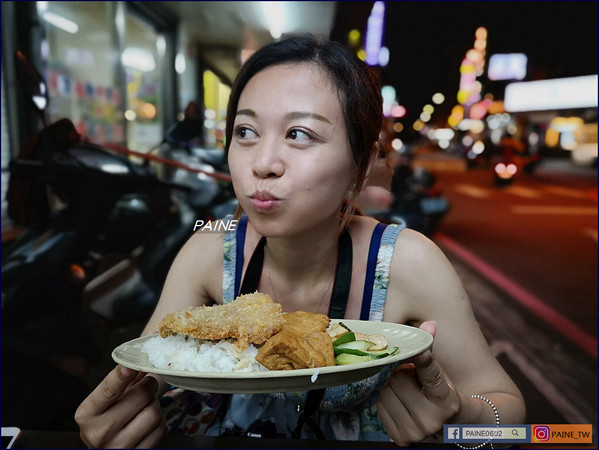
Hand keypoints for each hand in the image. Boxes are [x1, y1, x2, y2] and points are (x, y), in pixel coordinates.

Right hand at [74, 365, 166, 447]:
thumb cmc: (108, 421)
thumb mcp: (108, 400)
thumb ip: (124, 380)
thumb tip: (144, 361)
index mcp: (87, 413)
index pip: (107, 391)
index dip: (120, 377)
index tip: (129, 367)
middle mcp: (98, 433)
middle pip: (140, 397)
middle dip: (149, 387)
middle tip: (147, 386)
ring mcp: (117, 448)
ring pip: (153, 413)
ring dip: (155, 406)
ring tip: (144, 408)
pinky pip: (160, 431)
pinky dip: (159, 423)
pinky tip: (147, 425)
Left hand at [377, 321, 459, 445]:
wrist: (450, 427)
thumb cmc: (443, 393)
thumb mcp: (441, 373)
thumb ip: (430, 349)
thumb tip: (429, 323)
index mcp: (447, 401)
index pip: (432, 376)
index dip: (425, 361)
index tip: (423, 352)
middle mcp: (432, 420)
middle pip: (398, 379)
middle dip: (403, 374)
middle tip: (414, 380)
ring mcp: (415, 433)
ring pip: (386, 391)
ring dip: (394, 387)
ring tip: (409, 392)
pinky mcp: (400, 439)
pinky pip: (379, 406)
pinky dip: (388, 400)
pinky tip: (402, 404)